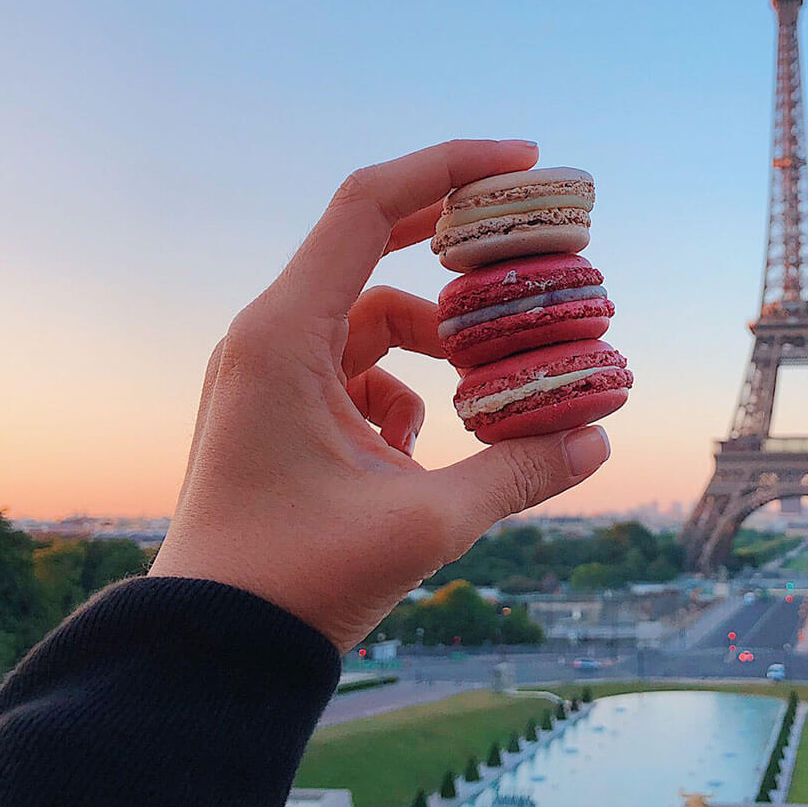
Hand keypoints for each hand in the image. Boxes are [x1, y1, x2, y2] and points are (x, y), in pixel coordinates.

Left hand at [148, 140, 611, 651]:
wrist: (210, 647)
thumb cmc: (297, 580)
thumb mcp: (424, 521)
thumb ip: (518, 473)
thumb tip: (597, 437)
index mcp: (285, 335)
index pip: (369, 204)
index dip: (449, 167)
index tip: (524, 159)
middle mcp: (270, 338)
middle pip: (373, 250)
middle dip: (454, 247)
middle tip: (528, 240)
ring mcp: (271, 376)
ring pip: (374, 326)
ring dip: (436, 352)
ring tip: (482, 399)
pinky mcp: (281, 414)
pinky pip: (357, 376)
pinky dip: (403, 399)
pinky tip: (417, 459)